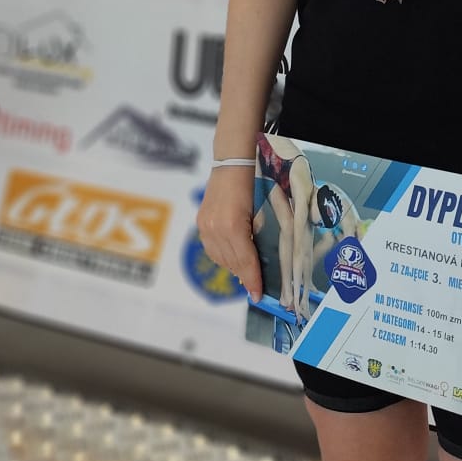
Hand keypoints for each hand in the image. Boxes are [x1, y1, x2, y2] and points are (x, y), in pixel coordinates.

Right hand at [197, 166, 262, 303]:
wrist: (232, 164)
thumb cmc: (254, 184)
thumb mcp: (261, 213)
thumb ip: (259, 238)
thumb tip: (259, 262)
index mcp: (234, 227)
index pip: (246, 261)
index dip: (253, 280)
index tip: (258, 296)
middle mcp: (216, 230)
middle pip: (233, 262)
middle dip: (245, 276)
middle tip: (256, 287)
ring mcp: (205, 227)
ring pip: (220, 258)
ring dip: (233, 267)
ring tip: (245, 273)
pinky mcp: (200, 223)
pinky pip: (211, 248)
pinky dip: (223, 256)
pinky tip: (232, 257)